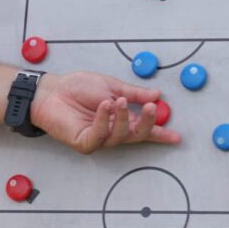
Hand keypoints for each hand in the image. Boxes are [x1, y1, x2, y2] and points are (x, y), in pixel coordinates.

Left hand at [29, 71, 181, 154]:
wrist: (51, 90)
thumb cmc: (76, 87)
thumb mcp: (110, 85)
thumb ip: (133, 93)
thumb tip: (157, 95)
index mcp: (120, 118)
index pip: (144, 128)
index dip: (160, 133)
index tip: (177, 136)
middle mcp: (111, 131)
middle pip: (137, 135)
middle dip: (149, 123)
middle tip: (154, 108)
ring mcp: (98, 138)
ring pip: (121, 136)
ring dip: (123, 117)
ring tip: (117, 101)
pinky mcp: (84, 142)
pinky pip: (100, 136)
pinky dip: (104, 120)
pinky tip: (103, 106)